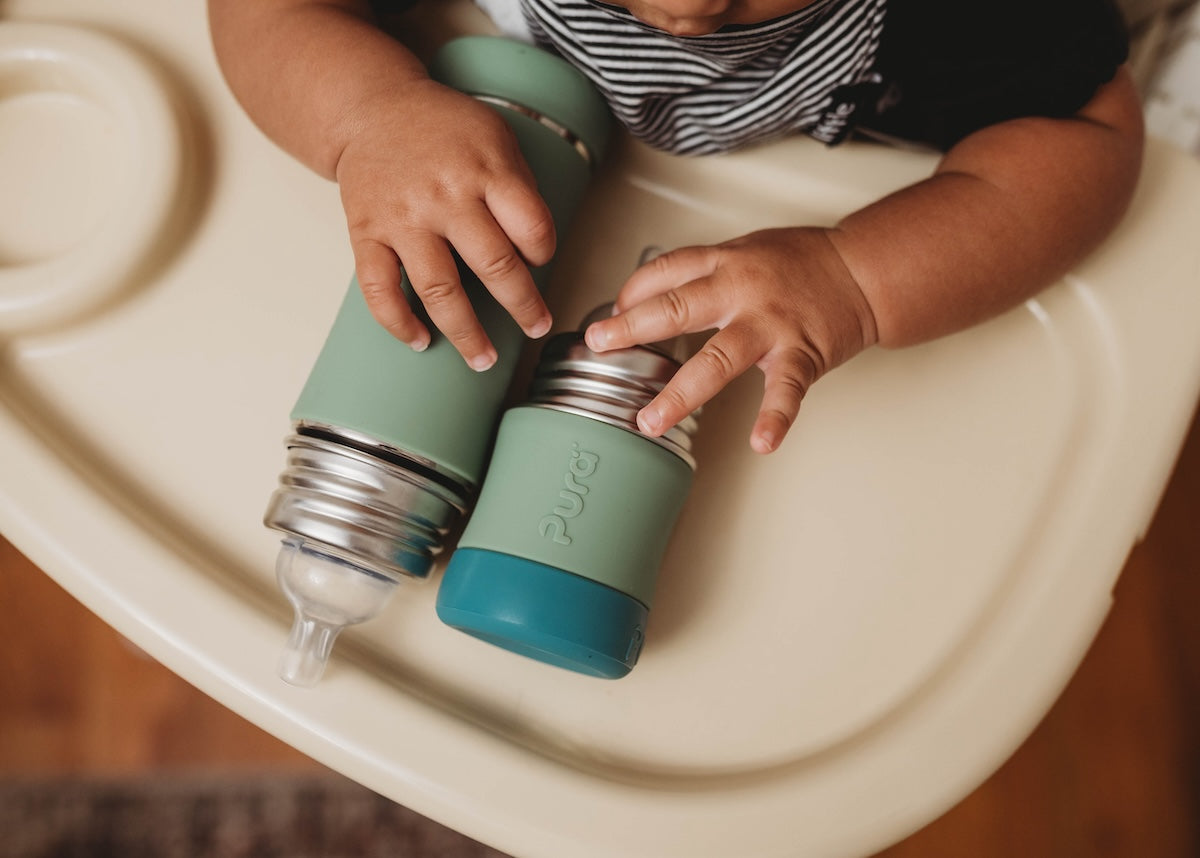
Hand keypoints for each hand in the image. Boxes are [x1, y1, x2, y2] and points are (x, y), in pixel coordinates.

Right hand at [335, 78, 555, 369]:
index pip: (531, 227)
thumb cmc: (441, 129)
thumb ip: (518, 189)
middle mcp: (443, 196)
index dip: (544, 253)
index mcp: (485, 170)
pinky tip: (420, 341)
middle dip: (522, 306)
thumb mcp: (495, 137)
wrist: (372, 109)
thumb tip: (536, 249)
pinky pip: (379, 289)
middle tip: (537, 327)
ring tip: (484, 359)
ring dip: (466, 334)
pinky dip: (399, 323)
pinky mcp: (366, 233)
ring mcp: (402, 219)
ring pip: (439, 290)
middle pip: (494, 265)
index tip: (542, 263)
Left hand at [584, 228, 877, 452]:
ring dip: (681, 393)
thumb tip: (653, 294)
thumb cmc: (804, 263)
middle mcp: (743, 291)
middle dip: (633, 329)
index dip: (632, 293)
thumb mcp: (746, 250)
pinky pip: (785, 390)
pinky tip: (761, 442)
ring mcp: (771, 325)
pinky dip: (775, 418)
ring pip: (719, 359)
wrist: (864, 271)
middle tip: (600, 347)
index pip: (665, 272)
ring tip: (651, 421)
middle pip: (678, 308)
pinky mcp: (802, 354)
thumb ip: (704, 273)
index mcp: (726, 263)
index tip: (610, 315)